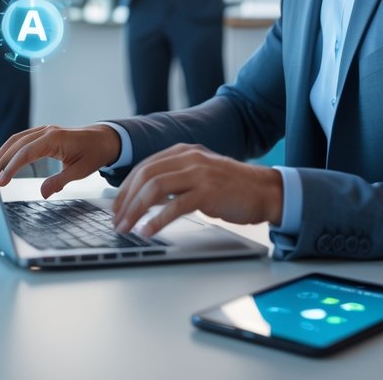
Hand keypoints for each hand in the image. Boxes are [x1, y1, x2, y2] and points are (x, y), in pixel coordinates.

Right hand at [0, 124, 121, 198]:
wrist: (104, 139)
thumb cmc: (93, 154)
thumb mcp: (80, 172)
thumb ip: (59, 181)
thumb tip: (42, 193)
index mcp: (54, 139)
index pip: (26, 153)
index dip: (11, 167)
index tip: (1, 181)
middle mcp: (47, 131)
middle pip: (18, 144)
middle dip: (3, 161)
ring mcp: (44, 130)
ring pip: (18, 139)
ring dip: (4, 152)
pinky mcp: (44, 133)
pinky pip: (23, 138)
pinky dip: (12, 148)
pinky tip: (6, 158)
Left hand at [110, 144, 282, 235]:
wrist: (266, 190)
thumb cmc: (232, 187)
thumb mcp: (200, 174)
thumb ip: (176, 178)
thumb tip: (146, 196)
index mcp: (184, 151)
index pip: (144, 167)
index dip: (126, 188)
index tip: (116, 207)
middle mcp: (189, 158)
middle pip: (146, 176)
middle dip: (126, 201)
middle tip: (117, 221)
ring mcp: (199, 173)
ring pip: (156, 189)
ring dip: (136, 210)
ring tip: (127, 228)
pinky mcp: (208, 192)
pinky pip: (175, 206)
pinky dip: (157, 220)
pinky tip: (147, 231)